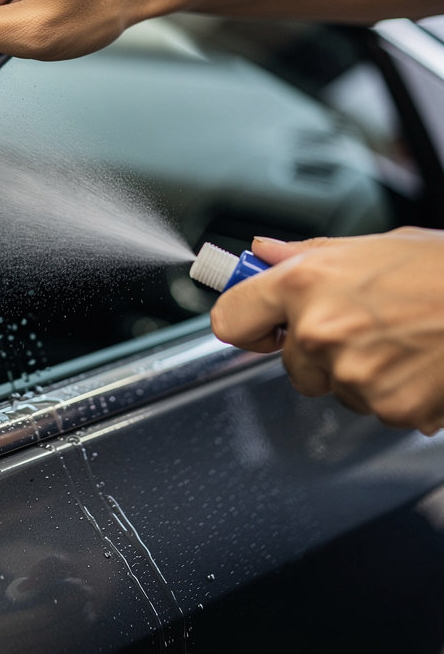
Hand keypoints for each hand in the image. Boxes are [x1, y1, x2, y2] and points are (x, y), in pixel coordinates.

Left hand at [210, 227, 443, 434]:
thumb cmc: (438, 269)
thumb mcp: (366, 246)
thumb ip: (303, 255)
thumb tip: (261, 253)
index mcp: (302, 284)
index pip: (230, 320)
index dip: (247, 324)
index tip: (259, 326)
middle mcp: (318, 330)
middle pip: (288, 363)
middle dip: (316, 350)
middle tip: (362, 324)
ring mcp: (351, 373)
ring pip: (332, 387)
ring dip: (355, 372)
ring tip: (397, 339)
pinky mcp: (387, 407)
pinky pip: (372, 407)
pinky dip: (391, 392)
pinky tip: (415, 363)